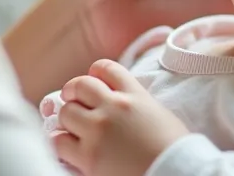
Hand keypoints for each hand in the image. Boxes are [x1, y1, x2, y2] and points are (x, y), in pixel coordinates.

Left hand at [53, 60, 190, 175]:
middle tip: (72, 99)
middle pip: (80, 85)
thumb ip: (138, 103)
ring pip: (66, 111)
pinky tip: (68, 145)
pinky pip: (59, 141)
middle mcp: (114, 107)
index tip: (93, 80)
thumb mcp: (159, 114)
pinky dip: (61, 141)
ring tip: (72, 126)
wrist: (174, 172)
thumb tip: (124, 104)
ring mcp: (99, 130)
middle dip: (73, 91)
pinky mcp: (88, 156)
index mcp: (135, 95)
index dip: (95, 72)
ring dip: (67, 118)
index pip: (106, 68)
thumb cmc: (174, 148)